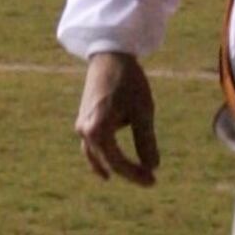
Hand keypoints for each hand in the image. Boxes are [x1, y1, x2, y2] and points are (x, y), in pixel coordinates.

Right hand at [75, 51, 159, 186]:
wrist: (109, 53)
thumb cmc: (128, 81)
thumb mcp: (142, 111)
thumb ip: (146, 140)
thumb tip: (152, 166)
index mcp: (97, 130)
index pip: (117, 162)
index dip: (136, 174)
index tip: (153, 180)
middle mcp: (85, 130)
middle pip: (106, 161)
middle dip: (127, 172)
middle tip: (149, 180)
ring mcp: (81, 125)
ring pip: (96, 155)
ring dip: (113, 166)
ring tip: (128, 176)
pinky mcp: (84, 118)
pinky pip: (91, 145)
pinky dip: (101, 156)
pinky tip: (108, 163)